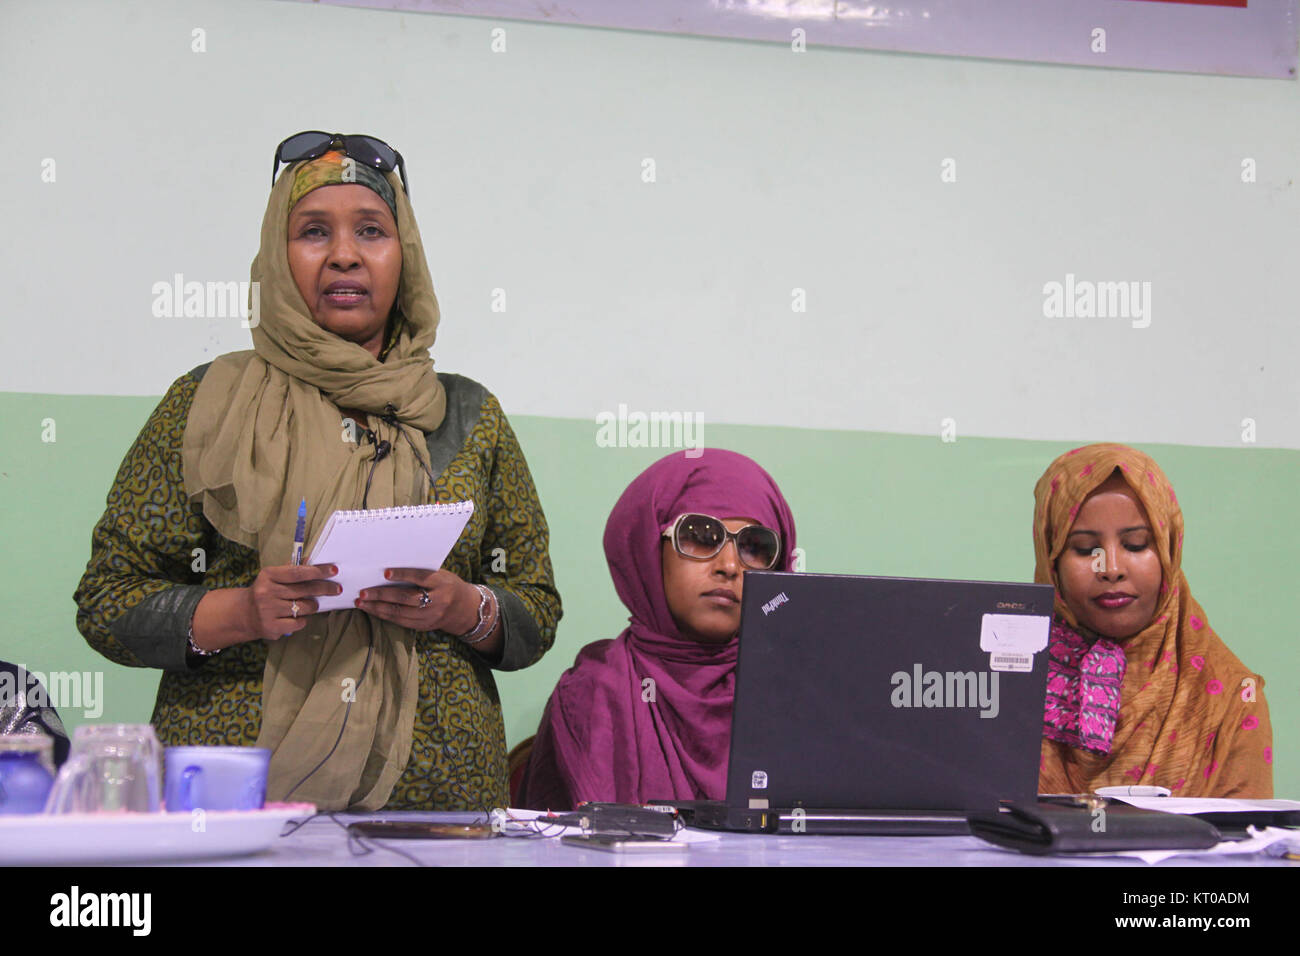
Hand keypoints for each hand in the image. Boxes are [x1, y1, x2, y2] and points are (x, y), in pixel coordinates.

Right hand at [242, 563, 341, 640]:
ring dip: (312, 606)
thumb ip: (292, 570)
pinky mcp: (271, 627)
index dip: (318, 571)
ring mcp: (267, 610)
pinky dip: (302, 620)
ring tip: (312, 604)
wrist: (243, 614)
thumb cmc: (266, 591)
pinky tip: (298, 617)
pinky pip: (298, 623)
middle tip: (337, 589)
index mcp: (268, 575)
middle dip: (325, 589)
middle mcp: (266, 592)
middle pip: (304, 590)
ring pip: (304, 607)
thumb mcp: (273, 577)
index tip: (334, 570)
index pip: (298, 572)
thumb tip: (314, 561)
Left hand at [355, 568, 477, 633]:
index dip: (402, 575)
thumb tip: (390, 571)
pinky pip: (401, 622)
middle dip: (382, 595)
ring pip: (400, 613)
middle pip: (406, 599)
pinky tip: (373, 610)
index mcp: (442, 583)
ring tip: (362, 603)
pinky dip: (385, 616)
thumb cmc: (447, 585)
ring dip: (378, 608)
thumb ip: (421, 573)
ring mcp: (430, 616)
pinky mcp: (424, 626)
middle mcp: (437, 601)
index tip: (385, 572)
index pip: (420, 578)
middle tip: (363, 592)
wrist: (464, 608)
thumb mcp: (440, 575)